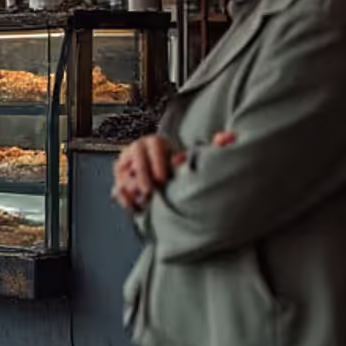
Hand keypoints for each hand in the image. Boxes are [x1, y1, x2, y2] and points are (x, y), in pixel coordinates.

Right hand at [111, 130, 236, 212]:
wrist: (164, 187)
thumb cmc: (182, 172)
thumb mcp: (194, 160)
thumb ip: (213, 148)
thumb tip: (228, 138)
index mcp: (155, 142)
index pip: (153, 144)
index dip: (158, 161)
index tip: (164, 178)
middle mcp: (137, 150)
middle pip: (135, 156)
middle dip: (143, 175)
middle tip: (152, 191)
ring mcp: (126, 166)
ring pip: (124, 173)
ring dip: (132, 187)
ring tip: (146, 200)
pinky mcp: (119, 182)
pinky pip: (117, 189)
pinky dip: (125, 199)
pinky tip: (136, 207)